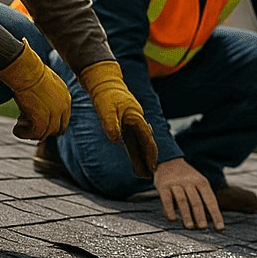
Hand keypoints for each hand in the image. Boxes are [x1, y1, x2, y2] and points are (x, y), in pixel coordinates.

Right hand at [0, 42, 69, 139]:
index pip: (64, 120)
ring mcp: (54, 115)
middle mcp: (63, 108)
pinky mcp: (42, 120)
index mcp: (66, 98)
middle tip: (28, 124)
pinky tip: (16, 127)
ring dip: (31, 132)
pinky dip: (24, 134)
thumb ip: (48, 87)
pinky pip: (34, 135)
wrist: (26, 71)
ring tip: (20, 123)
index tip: (36, 120)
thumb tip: (37, 62)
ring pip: (44, 134)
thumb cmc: (31, 69)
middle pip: (57, 130)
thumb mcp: (46, 78)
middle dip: (43, 130)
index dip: (51, 123)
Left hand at [78, 60, 157, 177]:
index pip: (147, 140)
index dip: (151, 155)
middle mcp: (137, 121)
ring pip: (140, 143)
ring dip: (142, 157)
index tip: (153, 167)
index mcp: (136, 118)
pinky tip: (135, 160)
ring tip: (143, 172)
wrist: (103, 82)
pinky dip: (135, 150)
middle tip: (150, 175)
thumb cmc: (105, 95)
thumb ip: (111, 125)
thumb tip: (117, 141)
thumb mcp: (106, 110)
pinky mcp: (126, 123)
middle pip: (146, 143)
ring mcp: (132, 122)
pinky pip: (133, 140)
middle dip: (149, 159)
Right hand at [154, 158, 223, 230]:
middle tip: (203, 228)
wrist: (168, 160)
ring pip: (183, 200)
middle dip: (200, 215)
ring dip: (186, 214)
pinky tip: (173, 219)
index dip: (216, 214)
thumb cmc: (187, 177)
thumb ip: (204, 196)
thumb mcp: (199, 181)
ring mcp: (176, 184)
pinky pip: (167, 199)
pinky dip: (170, 210)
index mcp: (202, 182)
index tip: (220, 227)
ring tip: (190, 227)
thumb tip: (211, 218)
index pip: (211, 200)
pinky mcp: (163, 186)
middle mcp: (190, 182)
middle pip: (197, 201)